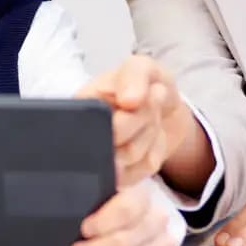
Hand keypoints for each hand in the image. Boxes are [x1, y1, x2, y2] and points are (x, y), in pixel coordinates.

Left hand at [70, 182, 179, 245]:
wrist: (126, 227)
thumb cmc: (107, 212)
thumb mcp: (97, 192)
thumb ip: (100, 185)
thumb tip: (95, 173)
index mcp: (141, 195)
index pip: (127, 209)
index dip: (102, 223)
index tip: (84, 229)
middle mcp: (158, 219)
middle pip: (126, 242)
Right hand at [76, 54, 195, 188]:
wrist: (165, 110)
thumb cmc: (144, 86)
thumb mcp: (142, 68)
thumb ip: (134, 74)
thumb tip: (128, 100)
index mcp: (80, 106)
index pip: (95, 124)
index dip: (123, 116)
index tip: (134, 101)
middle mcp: (83, 137)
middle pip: (116, 141)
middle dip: (142, 121)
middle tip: (145, 106)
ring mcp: (101, 161)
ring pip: (131, 157)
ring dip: (150, 133)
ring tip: (147, 118)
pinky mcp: (121, 177)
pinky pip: (143, 169)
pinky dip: (155, 150)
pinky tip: (150, 137)